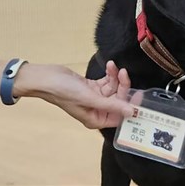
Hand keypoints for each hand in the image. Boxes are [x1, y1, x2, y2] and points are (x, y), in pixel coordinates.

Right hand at [16, 61, 133, 128]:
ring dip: (115, 77)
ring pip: (114, 88)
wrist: (45, 77)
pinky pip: (107, 81)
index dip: (130, 106)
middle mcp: (97, 110)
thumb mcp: (90, 98)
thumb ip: (112, 106)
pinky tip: (109, 66)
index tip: (139, 94)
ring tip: (112, 66)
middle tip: (123, 73)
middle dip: (122, 86)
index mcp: (96, 119)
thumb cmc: (63, 91)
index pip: (120, 116)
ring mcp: (94, 98)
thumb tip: (132, 113)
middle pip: (118, 100)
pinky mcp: (91, 87)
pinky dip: (110, 74)